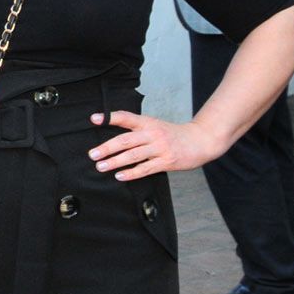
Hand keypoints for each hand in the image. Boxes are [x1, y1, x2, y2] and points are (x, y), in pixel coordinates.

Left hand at [88, 110, 226, 179]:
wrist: (200, 140)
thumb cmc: (173, 135)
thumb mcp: (155, 126)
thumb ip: (137, 129)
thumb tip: (114, 139)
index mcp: (148, 123)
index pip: (126, 117)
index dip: (110, 117)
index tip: (94, 119)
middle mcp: (153, 134)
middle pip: (126, 140)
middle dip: (107, 148)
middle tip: (93, 154)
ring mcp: (160, 148)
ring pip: (133, 155)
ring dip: (115, 162)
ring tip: (101, 166)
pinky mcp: (167, 161)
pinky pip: (146, 168)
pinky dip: (131, 173)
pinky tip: (120, 176)